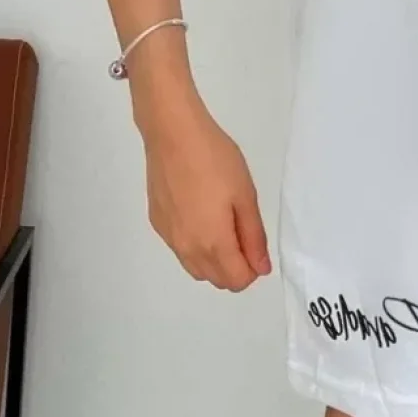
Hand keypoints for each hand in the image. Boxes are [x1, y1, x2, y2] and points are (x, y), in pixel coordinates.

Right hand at [140, 97, 270, 291]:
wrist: (173, 135)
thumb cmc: (216, 161)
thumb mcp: (245, 196)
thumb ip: (254, 237)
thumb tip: (260, 268)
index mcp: (212, 244)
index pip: (236, 281)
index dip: (253, 268)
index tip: (256, 242)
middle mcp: (187, 249)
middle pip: (215, 279)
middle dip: (234, 266)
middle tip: (242, 229)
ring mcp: (169, 237)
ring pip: (195, 267)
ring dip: (214, 259)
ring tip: (223, 220)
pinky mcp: (157, 223)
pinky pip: (180, 249)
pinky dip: (195, 244)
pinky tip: (201, 212)